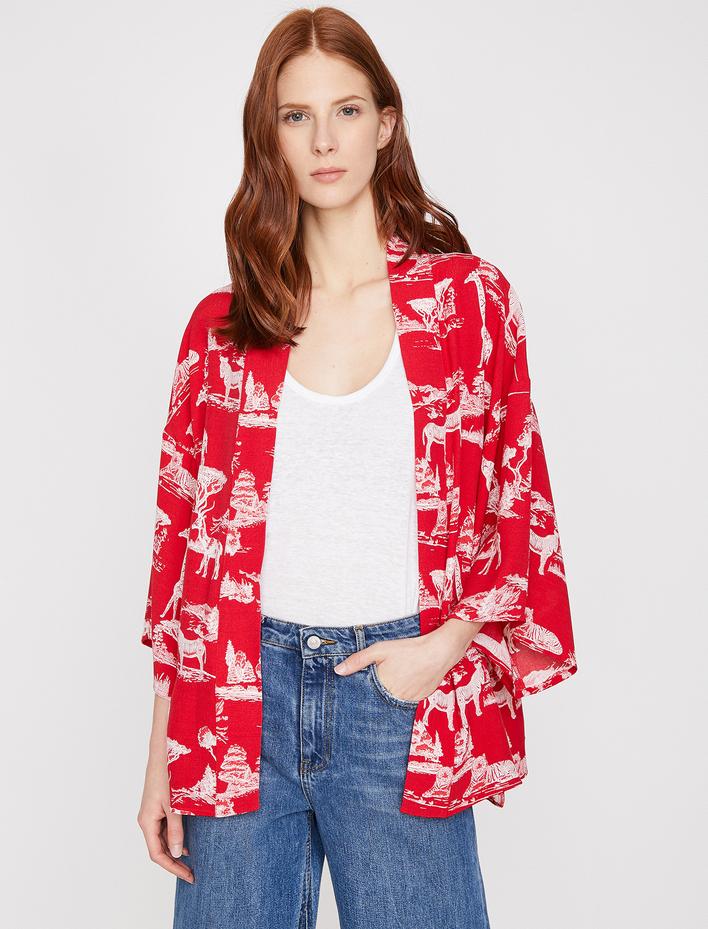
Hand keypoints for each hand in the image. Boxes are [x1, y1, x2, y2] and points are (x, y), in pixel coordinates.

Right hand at [138, 697, 193, 883]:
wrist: (164, 749)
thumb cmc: (168, 774)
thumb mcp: (175, 804)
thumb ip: (177, 829)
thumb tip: (178, 853)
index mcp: (147, 821)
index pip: (157, 854)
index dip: (172, 868)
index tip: (188, 876)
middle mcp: (147, 819)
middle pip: (159, 848)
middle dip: (175, 861)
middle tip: (193, 871)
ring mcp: (152, 812)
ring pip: (162, 838)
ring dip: (176, 849)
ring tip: (194, 859)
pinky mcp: (158, 804)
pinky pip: (165, 827)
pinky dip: (176, 835)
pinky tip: (189, 839)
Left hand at [333, 619, 482, 702]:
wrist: (439, 652)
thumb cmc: (408, 649)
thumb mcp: (380, 649)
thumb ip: (358, 660)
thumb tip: (338, 671)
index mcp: (382, 687)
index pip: (365, 698)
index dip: (360, 696)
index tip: (354, 696)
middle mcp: (394, 698)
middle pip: (378, 702)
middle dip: (374, 697)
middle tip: (374, 690)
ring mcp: (407, 702)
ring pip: (392, 704)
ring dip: (388, 698)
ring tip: (390, 686)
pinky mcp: (419, 701)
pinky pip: (405, 703)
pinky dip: (401, 696)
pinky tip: (403, 686)